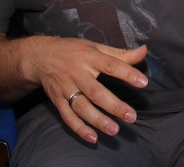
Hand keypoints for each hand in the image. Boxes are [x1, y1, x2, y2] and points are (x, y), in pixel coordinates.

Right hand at [33, 37, 148, 143]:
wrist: (40, 56)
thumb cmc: (73, 51)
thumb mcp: (95, 47)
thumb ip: (120, 53)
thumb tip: (144, 51)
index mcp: (89, 57)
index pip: (110, 65)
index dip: (127, 73)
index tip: (143, 82)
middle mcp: (77, 73)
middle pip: (95, 91)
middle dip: (113, 105)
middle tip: (131, 116)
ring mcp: (66, 88)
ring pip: (81, 107)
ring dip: (97, 120)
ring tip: (114, 130)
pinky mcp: (57, 100)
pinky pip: (68, 117)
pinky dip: (79, 128)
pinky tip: (93, 137)